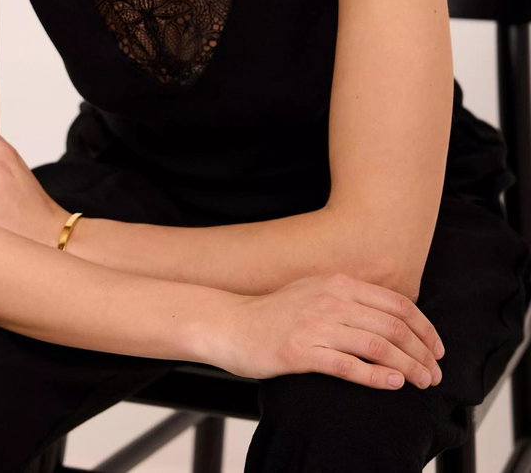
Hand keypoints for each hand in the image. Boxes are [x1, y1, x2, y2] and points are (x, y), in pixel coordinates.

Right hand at [208, 272, 444, 390]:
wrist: (232, 324)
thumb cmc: (276, 314)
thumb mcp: (316, 292)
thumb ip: (350, 299)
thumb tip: (391, 317)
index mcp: (338, 283)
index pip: (397, 303)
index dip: (425, 328)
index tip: (438, 349)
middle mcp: (330, 299)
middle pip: (393, 326)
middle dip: (422, 352)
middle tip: (436, 374)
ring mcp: (315, 324)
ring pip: (377, 346)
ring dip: (408, 367)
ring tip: (423, 382)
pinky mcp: (300, 351)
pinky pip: (348, 365)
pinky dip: (376, 377)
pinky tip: (393, 385)